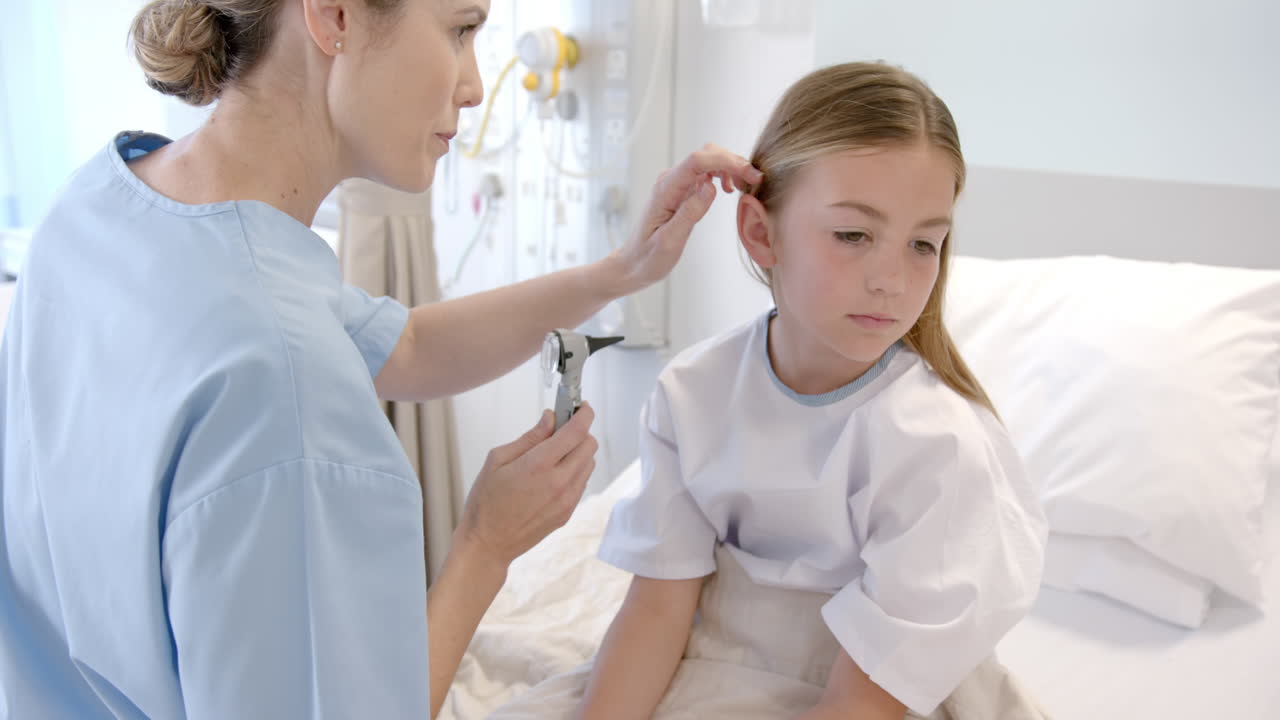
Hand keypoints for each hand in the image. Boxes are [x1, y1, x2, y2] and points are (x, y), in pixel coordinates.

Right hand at [455, 405, 597, 568]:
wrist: (488, 544)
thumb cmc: (486, 501)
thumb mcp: (498, 460)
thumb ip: (529, 437)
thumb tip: (550, 418)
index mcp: (539, 464)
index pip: (577, 431)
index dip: (584, 413)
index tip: (582, 406)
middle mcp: (559, 482)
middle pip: (590, 445)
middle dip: (580, 432)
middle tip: (562, 429)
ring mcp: (566, 499)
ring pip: (589, 464)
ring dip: (578, 452)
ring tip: (553, 454)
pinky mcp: (567, 512)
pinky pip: (581, 482)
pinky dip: (574, 471)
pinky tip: (552, 474)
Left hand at [607, 143, 762, 294]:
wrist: (632, 264)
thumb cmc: (647, 258)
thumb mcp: (669, 242)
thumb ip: (689, 213)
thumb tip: (711, 186)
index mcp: (665, 190)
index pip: (698, 161)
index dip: (727, 161)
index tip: (751, 175)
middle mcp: (669, 181)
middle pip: (706, 154)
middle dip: (733, 161)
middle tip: (755, 181)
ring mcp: (675, 184)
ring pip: (708, 160)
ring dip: (730, 167)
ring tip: (745, 186)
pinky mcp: (680, 191)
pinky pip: (704, 173)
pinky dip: (723, 175)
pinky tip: (729, 190)